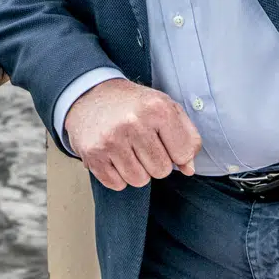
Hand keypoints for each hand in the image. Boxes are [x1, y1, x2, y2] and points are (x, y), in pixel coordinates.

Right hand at [63, 79, 202, 189]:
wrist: (89, 93)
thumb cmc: (132, 103)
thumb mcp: (165, 107)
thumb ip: (186, 136)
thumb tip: (189, 169)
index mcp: (157, 108)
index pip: (183, 153)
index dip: (177, 151)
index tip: (164, 140)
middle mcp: (133, 123)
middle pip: (161, 170)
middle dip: (155, 161)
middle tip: (142, 143)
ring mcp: (110, 140)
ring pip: (139, 180)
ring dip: (136, 169)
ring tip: (127, 149)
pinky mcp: (92, 154)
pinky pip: (117, 184)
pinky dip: (117, 175)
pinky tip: (113, 155)